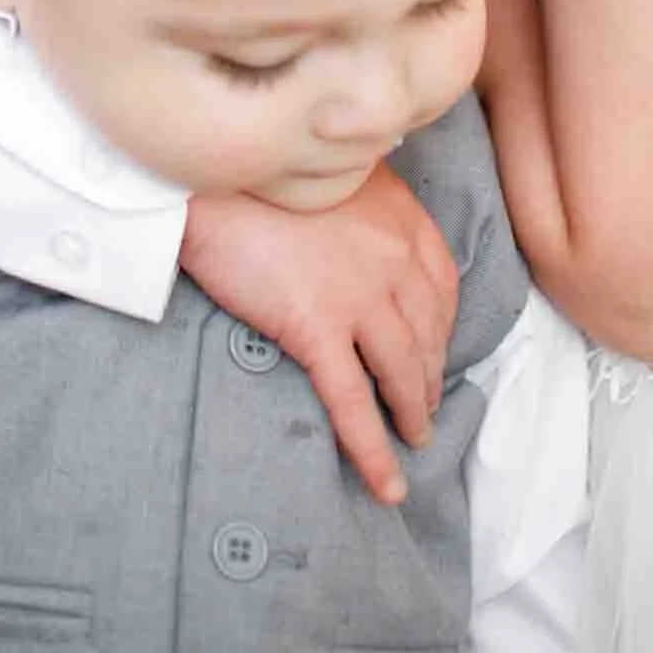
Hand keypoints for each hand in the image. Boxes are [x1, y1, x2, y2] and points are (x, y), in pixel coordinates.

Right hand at [180, 167, 459, 506]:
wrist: (210, 176)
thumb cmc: (259, 170)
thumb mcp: (332, 170)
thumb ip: (360, 200)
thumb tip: (359, 226)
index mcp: (399, 217)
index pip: (442, 283)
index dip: (442, 324)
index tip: (435, 345)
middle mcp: (393, 258)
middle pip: (427, 331)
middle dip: (430, 373)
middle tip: (426, 401)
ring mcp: (359, 296)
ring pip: (401, 369)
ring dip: (412, 409)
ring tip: (414, 437)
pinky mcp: (317, 327)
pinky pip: (352, 400)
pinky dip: (372, 448)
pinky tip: (386, 482)